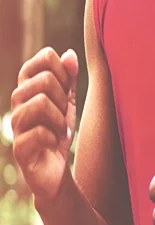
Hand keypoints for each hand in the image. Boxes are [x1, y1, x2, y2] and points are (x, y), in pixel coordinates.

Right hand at [11, 47, 78, 201]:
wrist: (56, 170)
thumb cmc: (58, 132)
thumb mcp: (68, 102)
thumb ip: (68, 78)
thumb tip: (69, 54)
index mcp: (29, 86)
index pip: (43, 57)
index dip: (62, 70)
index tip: (66, 89)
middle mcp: (18, 101)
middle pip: (45, 79)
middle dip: (63, 98)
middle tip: (62, 115)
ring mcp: (16, 124)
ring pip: (40, 103)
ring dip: (59, 119)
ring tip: (59, 130)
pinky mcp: (19, 148)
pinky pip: (39, 132)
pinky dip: (54, 138)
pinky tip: (53, 144)